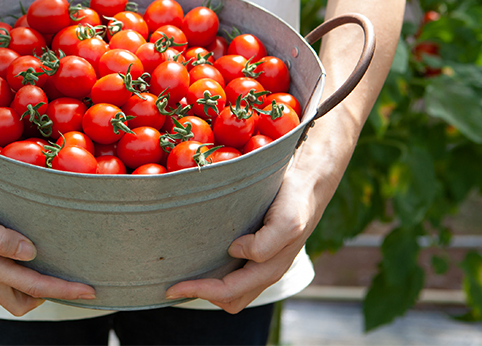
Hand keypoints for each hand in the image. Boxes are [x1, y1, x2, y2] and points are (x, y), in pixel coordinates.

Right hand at [0, 171, 96, 316]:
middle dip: (52, 295)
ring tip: (58, 270)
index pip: (32, 288)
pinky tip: (29, 256)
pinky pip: (1, 276)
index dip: (62, 291)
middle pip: (22, 300)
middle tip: (78, 283)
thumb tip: (30, 254)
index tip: (89, 289)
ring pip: (10, 290)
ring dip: (34, 286)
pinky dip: (20, 273)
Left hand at [164, 164, 320, 312]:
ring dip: (208, 287)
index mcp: (269, 269)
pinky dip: (215, 271)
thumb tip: (234, 252)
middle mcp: (264, 270)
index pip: (229, 291)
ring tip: (184, 275)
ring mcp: (261, 261)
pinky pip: (234, 270)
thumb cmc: (297, 202)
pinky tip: (201, 256)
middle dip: (201, 294)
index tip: (173, 287)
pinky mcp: (257, 247)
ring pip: (232, 288)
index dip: (200, 291)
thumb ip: (264, 244)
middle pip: (230, 298)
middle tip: (174, 284)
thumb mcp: (287, 222)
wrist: (307, 183)